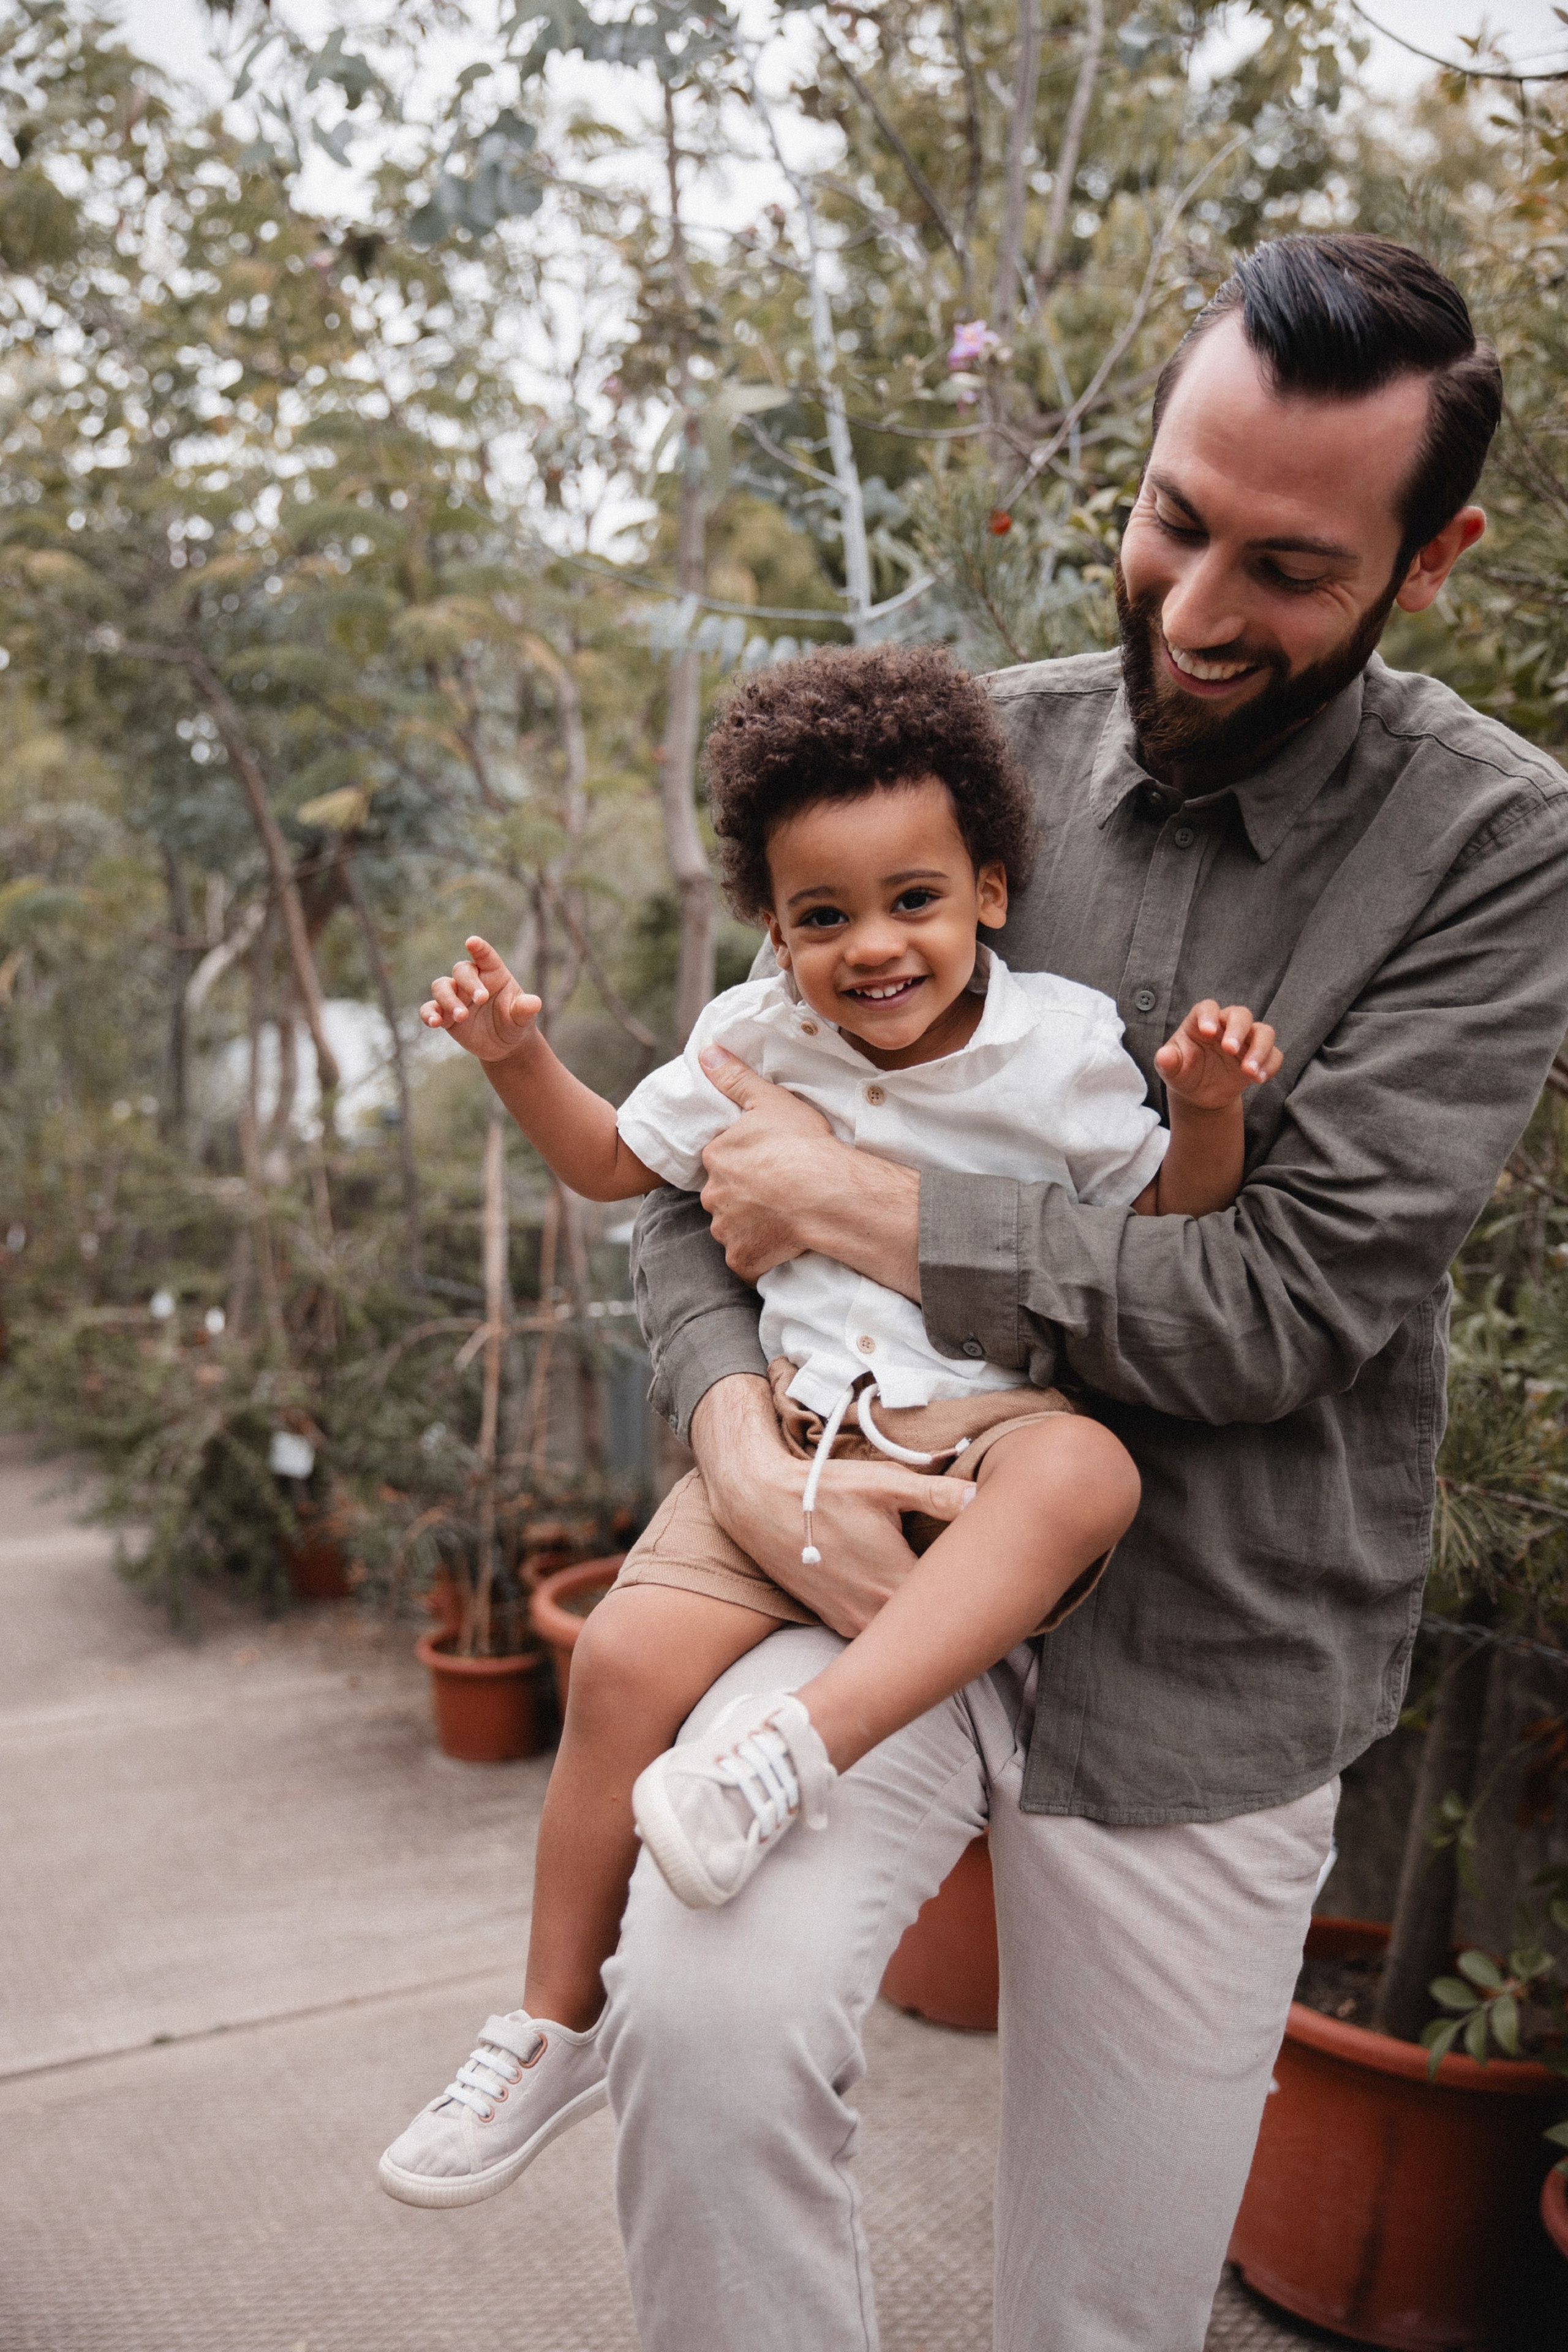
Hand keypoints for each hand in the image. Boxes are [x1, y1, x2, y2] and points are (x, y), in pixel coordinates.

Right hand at [421, 936, 539, 1063]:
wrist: (506, 1045)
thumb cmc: (516, 1022)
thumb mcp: (523, 1018)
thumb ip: (525, 1009)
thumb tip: (534, 1003)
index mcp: (493, 973)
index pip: (485, 956)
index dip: (478, 948)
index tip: (472, 942)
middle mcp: (472, 981)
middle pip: (461, 971)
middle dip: (468, 983)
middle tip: (481, 999)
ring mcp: (456, 997)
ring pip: (441, 987)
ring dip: (448, 1000)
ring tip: (462, 1017)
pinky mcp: (445, 1015)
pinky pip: (429, 1009)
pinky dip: (428, 1014)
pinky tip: (434, 1023)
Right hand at [690, 1375, 974, 1636]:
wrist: (760, 1506)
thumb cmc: (823, 1491)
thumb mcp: (885, 1484)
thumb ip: (939, 1494)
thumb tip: (982, 1498)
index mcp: (897, 1582)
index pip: (956, 1599)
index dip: (978, 1583)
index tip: (989, 1568)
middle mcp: (877, 1615)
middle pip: (933, 1619)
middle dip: (953, 1599)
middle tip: (975, 1576)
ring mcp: (854, 1625)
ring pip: (905, 1628)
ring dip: (922, 1610)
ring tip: (938, 1582)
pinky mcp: (838, 1624)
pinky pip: (879, 1629)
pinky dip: (893, 1615)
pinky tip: (898, 1590)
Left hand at [696, 1043, 842, 1280]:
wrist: (825, 1193)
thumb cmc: (802, 1144)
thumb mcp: (770, 1100)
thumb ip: (735, 1078)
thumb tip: (706, 1053)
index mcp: (717, 1156)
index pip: (721, 1161)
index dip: (746, 1163)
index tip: (769, 1165)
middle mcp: (713, 1195)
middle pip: (723, 1196)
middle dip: (744, 1197)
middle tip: (778, 1193)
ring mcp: (726, 1230)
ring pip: (732, 1229)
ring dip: (751, 1227)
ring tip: (784, 1218)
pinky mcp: (743, 1259)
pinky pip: (746, 1261)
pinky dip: (759, 1257)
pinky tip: (782, 1246)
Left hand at [1155, 1000, 1280, 1110]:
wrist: (1198, 1093)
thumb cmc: (1183, 1072)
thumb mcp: (1170, 1070)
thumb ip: (1167, 1062)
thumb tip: (1163, 1056)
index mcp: (1201, 1021)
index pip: (1208, 1008)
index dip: (1209, 1015)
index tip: (1207, 1031)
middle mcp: (1227, 1025)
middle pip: (1241, 1014)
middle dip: (1238, 1029)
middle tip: (1229, 1049)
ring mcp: (1246, 1040)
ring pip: (1264, 1032)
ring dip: (1260, 1049)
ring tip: (1248, 1072)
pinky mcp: (1259, 1056)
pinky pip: (1274, 1055)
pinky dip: (1269, 1065)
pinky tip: (1258, 1079)